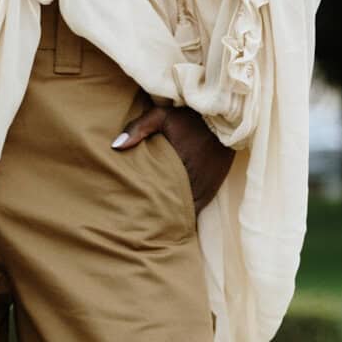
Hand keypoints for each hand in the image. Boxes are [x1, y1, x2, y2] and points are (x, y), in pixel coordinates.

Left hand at [112, 98, 233, 212]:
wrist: (224, 118)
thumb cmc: (190, 117)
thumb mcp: (162, 115)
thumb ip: (139, 128)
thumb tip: (116, 146)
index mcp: (181, 166)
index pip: (161, 197)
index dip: (147, 207)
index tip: (133, 212)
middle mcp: (196, 182)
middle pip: (174, 210)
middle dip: (158, 217)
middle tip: (138, 223)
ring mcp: (207, 188)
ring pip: (187, 212)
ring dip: (172, 217)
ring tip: (153, 225)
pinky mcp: (212, 188)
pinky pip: (197, 208)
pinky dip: (185, 213)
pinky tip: (172, 218)